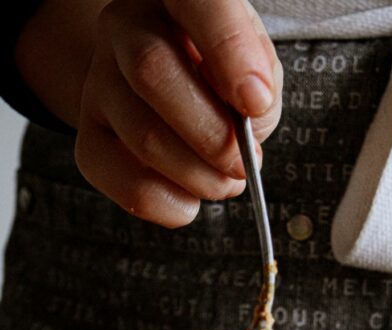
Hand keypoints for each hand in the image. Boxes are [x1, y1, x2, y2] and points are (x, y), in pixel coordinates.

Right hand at [73, 0, 281, 225]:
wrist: (168, 83)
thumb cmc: (221, 68)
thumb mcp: (253, 57)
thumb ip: (259, 82)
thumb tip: (245, 130)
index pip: (196, 2)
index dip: (229, 52)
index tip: (256, 103)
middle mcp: (125, 26)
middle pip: (152, 73)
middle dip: (211, 134)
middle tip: (243, 163)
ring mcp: (99, 82)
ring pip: (143, 137)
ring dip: (199, 176)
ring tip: (226, 180)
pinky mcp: (89, 136)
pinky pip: (123, 181)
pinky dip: (169, 204)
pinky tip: (191, 199)